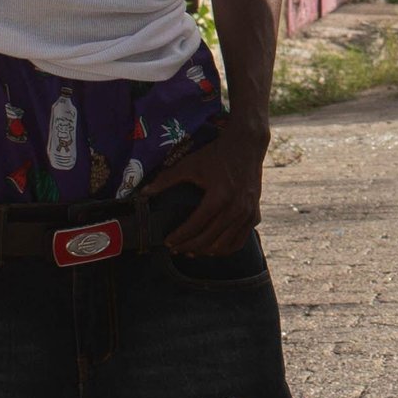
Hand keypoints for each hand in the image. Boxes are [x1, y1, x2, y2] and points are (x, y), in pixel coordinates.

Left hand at [153, 113, 268, 259]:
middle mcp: (236, 208)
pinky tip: (213, 249)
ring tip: (192, 251)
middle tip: (176, 249)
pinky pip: (240, 241)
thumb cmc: (216, 155)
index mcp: (219, 196)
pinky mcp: (254, 215)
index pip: (195, 225)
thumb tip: (143, 192)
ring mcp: (247, 213)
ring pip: (225, 245)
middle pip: (209, 238)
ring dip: (206, 252)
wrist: (247, 145)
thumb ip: (166, 179)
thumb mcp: (190, 164)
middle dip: (189, 247)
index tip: (168, 242)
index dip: (180, 236)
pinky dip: (225, 249)